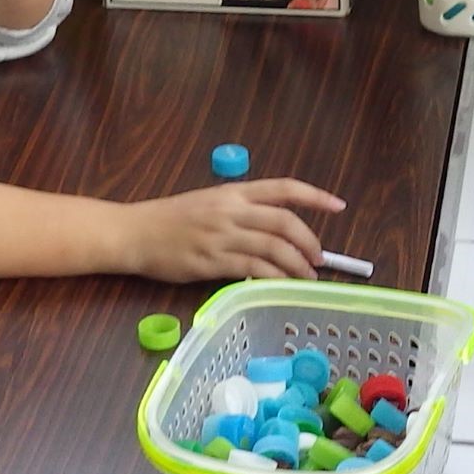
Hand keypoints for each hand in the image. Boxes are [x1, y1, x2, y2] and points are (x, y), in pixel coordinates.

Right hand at [118, 178, 344, 281]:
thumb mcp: (209, 203)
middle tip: (319, 258)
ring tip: (306, 277)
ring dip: (297, 265)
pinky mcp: (212, 262)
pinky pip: (254, 270)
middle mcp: (231, 210)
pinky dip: (274, 278)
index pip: (284, 188)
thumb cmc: (169, 220)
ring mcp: (222, 236)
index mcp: (233, 192)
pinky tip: (281, 285)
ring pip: (274, 249)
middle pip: (285, 222)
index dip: (316, 196)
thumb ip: (241, 212)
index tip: (338, 206)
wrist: (134, 233)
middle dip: (310, 242)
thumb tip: (274, 231)